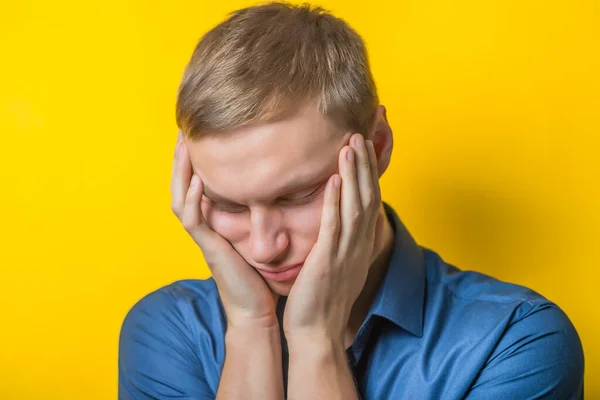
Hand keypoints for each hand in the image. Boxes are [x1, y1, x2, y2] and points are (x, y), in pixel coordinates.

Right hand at [170, 130, 277, 328]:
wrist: (256, 311)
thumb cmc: (258, 276)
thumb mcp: (256, 237)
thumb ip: (257, 214)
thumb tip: (275, 188)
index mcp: (213, 223)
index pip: (195, 186)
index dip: (193, 162)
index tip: (198, 135)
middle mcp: (204, 228)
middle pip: (180, 188)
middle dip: (180, 160)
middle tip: (182, 132)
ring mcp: (204, 239)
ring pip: (180, 200)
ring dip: (181, 174)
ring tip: (184, 147)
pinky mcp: (210, 250)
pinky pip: (194, 222)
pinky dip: (194, 201)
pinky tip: (199, 183)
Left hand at [283, 133, 381, 341]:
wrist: (317, 332)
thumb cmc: (323, 297)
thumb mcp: (338, 263)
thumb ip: (341, 239)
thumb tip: (339, 217)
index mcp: (360, 244)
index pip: (369, 199)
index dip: (369, 171)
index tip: (365, 143)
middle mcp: (358, 245)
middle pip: (367, 195)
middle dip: (365, 163)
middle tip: (362, 131)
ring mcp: (345, 253)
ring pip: (355, 206)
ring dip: (353, 174)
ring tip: (350, 144)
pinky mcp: (327, 261)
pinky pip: (334, 227)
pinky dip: (335, 202)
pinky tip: (333, 180)